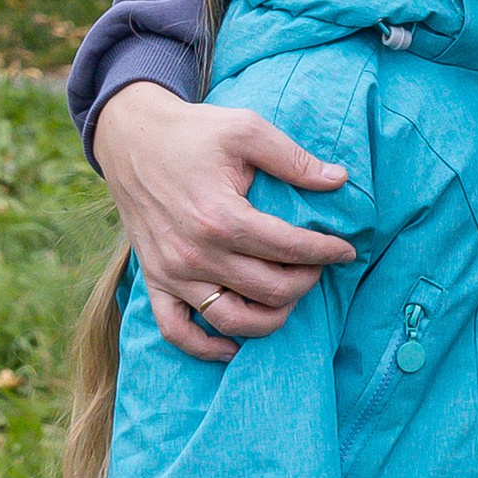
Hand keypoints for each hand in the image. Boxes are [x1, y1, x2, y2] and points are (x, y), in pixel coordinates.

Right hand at [93, 83, 353, 362]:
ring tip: (288, 297)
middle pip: (270, 291)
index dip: (327, 252)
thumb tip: (340, 180)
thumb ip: (294, 158)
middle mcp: (197, 254)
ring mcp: (173, 273)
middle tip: (317, 267)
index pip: (290, 249)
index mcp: (222, 217)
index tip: (346, 250)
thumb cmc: (193, 133)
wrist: (132, 138)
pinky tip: (235, 344)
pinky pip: (177, 332)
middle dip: (306, 282)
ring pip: (232, 321)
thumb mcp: (246, 130)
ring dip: (271, 318)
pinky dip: (207, 347)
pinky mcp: (155, 281)